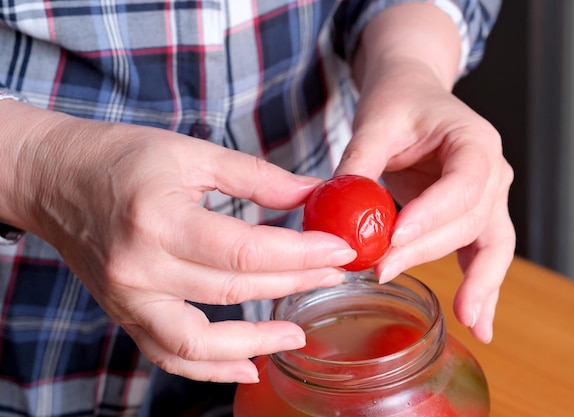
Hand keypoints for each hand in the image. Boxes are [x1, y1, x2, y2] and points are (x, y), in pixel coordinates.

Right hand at [6, 102, 355, 381]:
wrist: (55, 178)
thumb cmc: (120, 156)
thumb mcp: (192, 154)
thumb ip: (256, 177)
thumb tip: (311, 194)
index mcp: (158, 218)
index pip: (245, 250)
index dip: (300, 253)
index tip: (339, 250)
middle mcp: (139, 267)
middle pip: (234, 291)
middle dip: (295, 283)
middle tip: (333, 274)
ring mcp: (127, 298)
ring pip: (200, 342)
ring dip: (257, 342)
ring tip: (299, 335)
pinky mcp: (124, 312)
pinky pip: (169, 354)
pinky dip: (211, 367)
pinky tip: (248, 364)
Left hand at [336, 58, 514, 343]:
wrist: (415, 95)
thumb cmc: (400, 101)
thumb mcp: (375, 121)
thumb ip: (360, 162)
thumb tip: (337, 209)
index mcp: (474, 141)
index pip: (463, 183)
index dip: (432, 213)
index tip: (395, 237)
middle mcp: (492, 171)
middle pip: (469, 219)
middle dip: (425, 250)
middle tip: (381, 270)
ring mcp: (488, 197)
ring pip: (486, 243)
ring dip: (475, 282)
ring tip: (468, 319)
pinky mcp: (473, 216)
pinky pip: (484, 254)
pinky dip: (483, 287)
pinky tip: (478, 322)